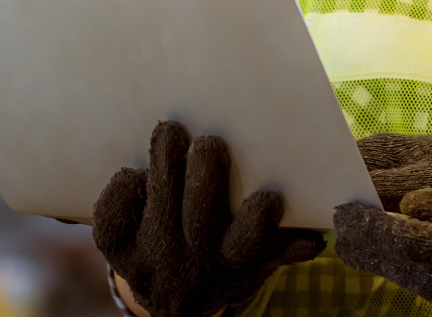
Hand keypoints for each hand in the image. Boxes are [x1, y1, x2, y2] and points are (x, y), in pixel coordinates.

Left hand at [93, 121, 324, 316]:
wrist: (174, 302)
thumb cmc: (224, 264)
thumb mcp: (257, 264)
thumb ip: (284, 247)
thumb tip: (319, 239)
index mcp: (230, 263)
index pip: (248, 240)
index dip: (258, 215)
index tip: (268, 194)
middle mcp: (191, 261)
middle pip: (199, 215)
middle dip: (205, 172)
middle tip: (210, 143)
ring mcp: (151, 256)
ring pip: (160, 206)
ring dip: (165, 165)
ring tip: (170, 132)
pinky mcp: (117, 250)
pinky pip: (113, 221)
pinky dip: (122, 193)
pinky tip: (134, 174)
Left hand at [334, 185, 431, 316]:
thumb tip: (407, 204)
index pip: (399, 241)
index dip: (365, 227)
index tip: (343, 212)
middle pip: (398, 269)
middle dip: (368, 247)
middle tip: (346, 226)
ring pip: (415, 282)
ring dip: (391, 259)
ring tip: (371, 236)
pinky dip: (420, 271)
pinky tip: (414, 254)